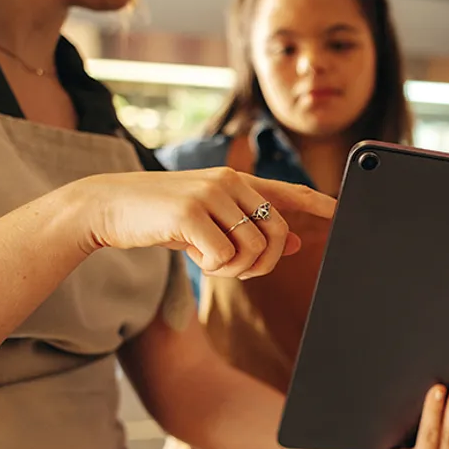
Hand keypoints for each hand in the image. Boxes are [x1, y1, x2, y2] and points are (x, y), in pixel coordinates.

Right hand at [72, 168, 335, 278]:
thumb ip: (249, 227)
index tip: (342, 212)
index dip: (319, 203)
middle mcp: (229, 181)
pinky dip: (211, 267)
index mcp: (236, 180)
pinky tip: (190, 254)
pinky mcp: (190, 212)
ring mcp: (211, 194)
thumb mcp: (208, 220)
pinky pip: (224, 257)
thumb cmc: (159, 216)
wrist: (106, 205)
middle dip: (262, 263)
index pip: (288, 192)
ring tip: (206, 258)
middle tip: (233, 268)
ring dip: (233, 268)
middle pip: (276, 234)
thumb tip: (295, 242)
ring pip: (253, 249)